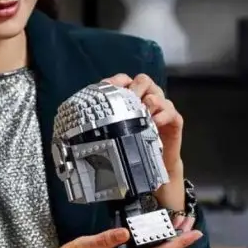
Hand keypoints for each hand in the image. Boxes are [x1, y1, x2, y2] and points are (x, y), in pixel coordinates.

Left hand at [103, 73, 185, 212]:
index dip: (116, 81)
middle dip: (134, 87)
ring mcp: (162, 108)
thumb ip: (100, 127)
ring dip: (149, 99)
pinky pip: (171, 111)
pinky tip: (154, 122)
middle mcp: (147, 98)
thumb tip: (73, 128)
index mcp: (131, 98)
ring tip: (142, 110)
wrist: (153, 168)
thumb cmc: (131, 147)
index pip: (124, 80)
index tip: (107, 87)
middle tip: (128, 100)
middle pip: (143, 80)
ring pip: (158, 93)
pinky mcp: (174, 121)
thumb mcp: (113, 136)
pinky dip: (163, 115)